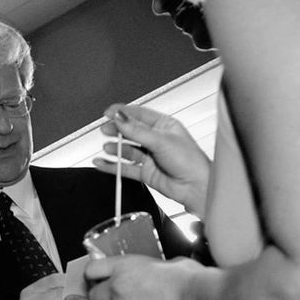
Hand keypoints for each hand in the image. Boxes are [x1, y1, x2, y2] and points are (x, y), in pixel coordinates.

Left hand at [85, 255, 201, 299]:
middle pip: (93, 296)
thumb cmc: (185, 275)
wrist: (193, 294)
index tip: (100, 281)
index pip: (91, 269)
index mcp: (123, 265)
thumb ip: (155, 267)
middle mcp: (117, 285)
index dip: (94, 277)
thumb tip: (165, 269)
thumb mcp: (167, 262)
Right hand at [94, 104, 210, 216]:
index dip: (123, 113)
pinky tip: (103, 163)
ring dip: (116, 148)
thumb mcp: (161, 141)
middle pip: (131, 131)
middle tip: (105, 129)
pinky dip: (113, 166)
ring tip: (108, 147)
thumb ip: (137, 131)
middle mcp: (156, 139)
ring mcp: (151, 156)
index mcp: (164, 125)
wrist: (196, 187)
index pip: (139, 115)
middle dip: (117, 130)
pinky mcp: (146, 172)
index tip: (108, 112)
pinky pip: (126, 167)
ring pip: (128, 149)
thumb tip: (120, 118)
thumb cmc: (190, 162)